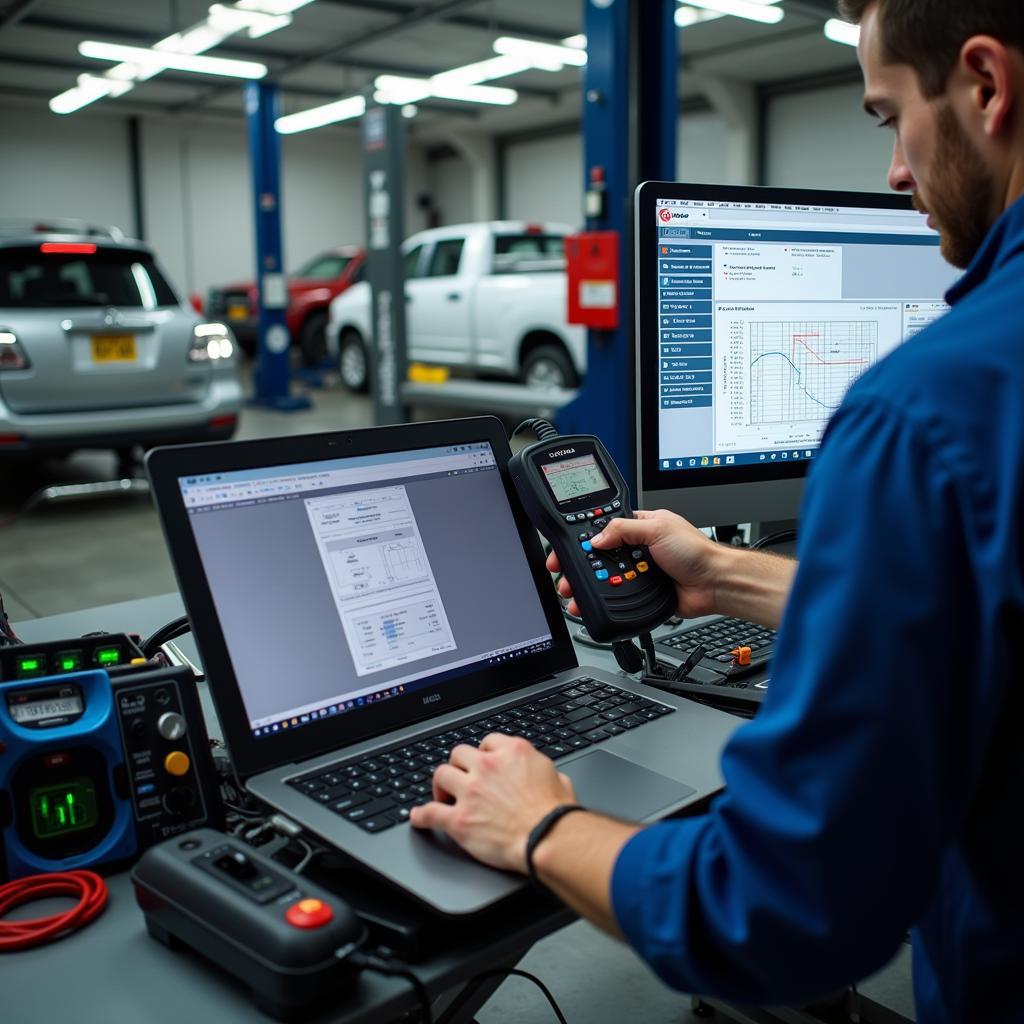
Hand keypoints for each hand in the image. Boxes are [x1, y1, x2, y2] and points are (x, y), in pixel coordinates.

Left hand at [409, 733, 576, 872]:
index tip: (482, 761)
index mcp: (513, 753)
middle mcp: (488, 766)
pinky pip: (430, 813)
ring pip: (441, 775)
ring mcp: (471, 792)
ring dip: (441, 785)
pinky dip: (421, 815)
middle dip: (459, 765)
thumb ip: (545, 771)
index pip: (488, 741)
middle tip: (461, 778)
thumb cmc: (557, 814)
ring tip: (443, 795)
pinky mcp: (460, 820)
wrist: (548, 838)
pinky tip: (418, 817)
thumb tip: (548, 776)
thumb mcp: (560, 780)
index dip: (484, 752)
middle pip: (459, 753)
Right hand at [545, 508, 721, 618]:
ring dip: (587, 586)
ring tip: (572, 592)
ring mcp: (638, 572)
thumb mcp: (658, 528)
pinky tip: (591, 604)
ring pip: (605, 579)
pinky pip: (617, 598)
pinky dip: (603, 602)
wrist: (715, 584)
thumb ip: (624, 529)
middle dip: (578, 566)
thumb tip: (597, 538)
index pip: (602, 529)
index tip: (563, 549)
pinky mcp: (641, 593)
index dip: (582, 539)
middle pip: (598, 558)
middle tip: (563, 575)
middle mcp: (636, 549)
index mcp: (639, 527)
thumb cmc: (696, 552)